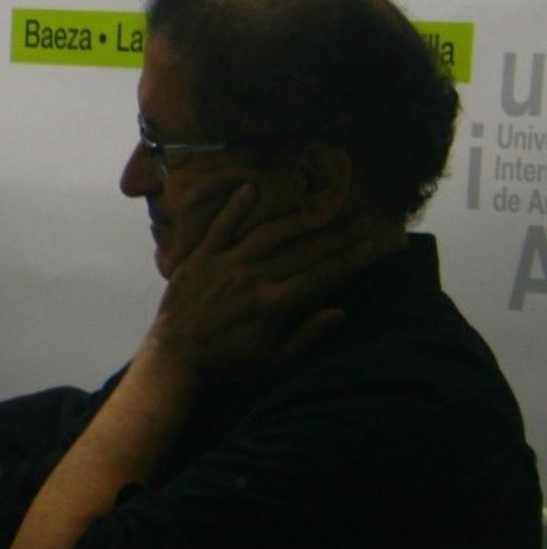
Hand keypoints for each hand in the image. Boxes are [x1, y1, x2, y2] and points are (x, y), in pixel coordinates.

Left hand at [150, 180, 370, 379]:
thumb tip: (340, 313)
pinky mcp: (200, 257)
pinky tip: (250, 188)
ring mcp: (226, 263)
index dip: (349, 258)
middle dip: (336, 233)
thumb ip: (306, 335)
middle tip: (362, 216)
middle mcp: (253, 278)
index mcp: (274, 303)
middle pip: (303, 250)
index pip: (321, 275)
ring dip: (297, 217)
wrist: (176, 354)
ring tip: (321, 203)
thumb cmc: (228, 360)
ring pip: (268, 233)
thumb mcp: (272, 359)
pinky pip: (219, 227)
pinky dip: (234, 207)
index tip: (372, 242)